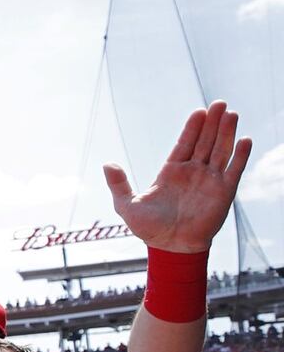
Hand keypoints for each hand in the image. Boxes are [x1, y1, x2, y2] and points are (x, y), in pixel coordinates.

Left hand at [105, 102, 251, 252]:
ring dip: (227, 133)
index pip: (184, 143)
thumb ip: (118, 184)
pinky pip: (234, 171)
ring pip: (220, 151)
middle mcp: (193, 172)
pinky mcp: (223, 193)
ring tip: (232, 114)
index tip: (199, 111)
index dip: (192, 128)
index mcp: (171, 172)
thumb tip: (107, 164)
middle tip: (220, 103)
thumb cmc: (148, 228)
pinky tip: (244, 140)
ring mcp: (209, 181)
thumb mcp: (126, 205)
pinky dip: (240, 156)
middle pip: (205, 142)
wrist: (170, 248)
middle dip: (213, 123)